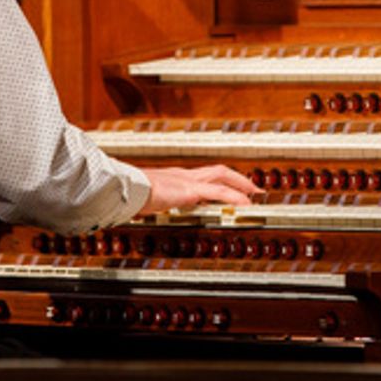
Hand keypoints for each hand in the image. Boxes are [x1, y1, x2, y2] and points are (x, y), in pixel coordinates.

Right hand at [138, 164, 260, 213]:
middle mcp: (183, 175)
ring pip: (222, 176)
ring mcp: (188, 180)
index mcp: (174, 177)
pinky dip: (235, 196)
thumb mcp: (144, 198)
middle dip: (236, 178)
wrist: (126, 188)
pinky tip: (245, 203)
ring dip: (241, 184)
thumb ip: (149, 202)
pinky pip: (219, 192)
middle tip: (252, 187)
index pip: (202, 175)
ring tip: (255, 194)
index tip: (228, 186)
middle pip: (217, 171)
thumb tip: (143, 210)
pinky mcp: (190, 190)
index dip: (217, 180)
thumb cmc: (130, 194)